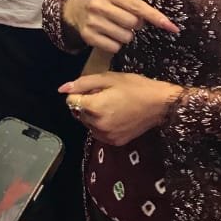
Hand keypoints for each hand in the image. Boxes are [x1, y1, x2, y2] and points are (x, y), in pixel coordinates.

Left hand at [59, 72, 182, 146]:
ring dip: (92, 115)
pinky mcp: (114, 142)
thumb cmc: (134, 86)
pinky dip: (101, 124)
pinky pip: (98, 132)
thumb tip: (62, 88)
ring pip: (87, 124)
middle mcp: (97, 125)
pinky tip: (115, 115)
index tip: (93, 88)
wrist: (159, 104)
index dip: (79, 92)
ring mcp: (106, 136)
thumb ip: (83, 83)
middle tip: (104, 95)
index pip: (70, 101)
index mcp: (94, 107)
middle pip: (78, 113)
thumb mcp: (108, 78)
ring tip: (111, 105)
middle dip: (85, 103)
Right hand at [62, 0, 178, 55]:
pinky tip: (108, 36)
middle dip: (135, 25)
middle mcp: (99, 5)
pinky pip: (114, 48)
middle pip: (133, 24)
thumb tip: (159, 20)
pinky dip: (115, 45)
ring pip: (125, 37)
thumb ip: (134, 4)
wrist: (75, 9)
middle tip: (126, 21)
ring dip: (125, 35)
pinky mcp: (88, 36)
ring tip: (115, 27)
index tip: (172, 27)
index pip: (138, 6)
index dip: (156, 17)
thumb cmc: (104, 2)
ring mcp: (92, 21)